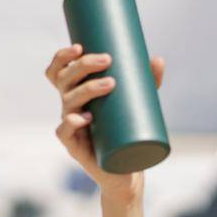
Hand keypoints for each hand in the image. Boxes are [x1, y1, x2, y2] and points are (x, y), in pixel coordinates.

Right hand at [45, 44, 165, 202]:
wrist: (125, 170)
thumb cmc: (126, 133)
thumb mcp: (136, 104)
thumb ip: (146, 82)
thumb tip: (158, 59)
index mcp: (76, 93)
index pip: (59, 71)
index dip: (62, 57)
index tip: (80, 46)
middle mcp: (69, 107)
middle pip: (64, 80)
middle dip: (83, 66)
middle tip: (107, 60)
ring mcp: (70, 126)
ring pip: (68, 101)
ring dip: (86, 89)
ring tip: (110, 84)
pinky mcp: (74, 147)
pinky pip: (64, 132)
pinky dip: (72, 122)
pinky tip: (86, 117)